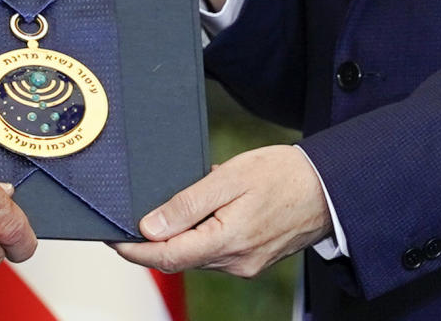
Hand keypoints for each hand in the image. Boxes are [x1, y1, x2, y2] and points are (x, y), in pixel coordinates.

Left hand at [113, 145, 331, 276]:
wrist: (329, 188)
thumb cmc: (283, 176)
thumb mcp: (230, 178)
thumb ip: (187, 204)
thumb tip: (150, 227)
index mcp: (227, 242)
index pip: (165, 257)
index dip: (133, 249)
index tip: (110, 237)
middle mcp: (235, 262)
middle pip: (176, 259)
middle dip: (146, 244)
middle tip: (121, 222)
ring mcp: (244, 264)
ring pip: (193, 256)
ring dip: (171, 238)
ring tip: (158, 209)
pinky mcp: (251, 259)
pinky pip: (211, 251)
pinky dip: (194, 236)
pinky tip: (192, 214)